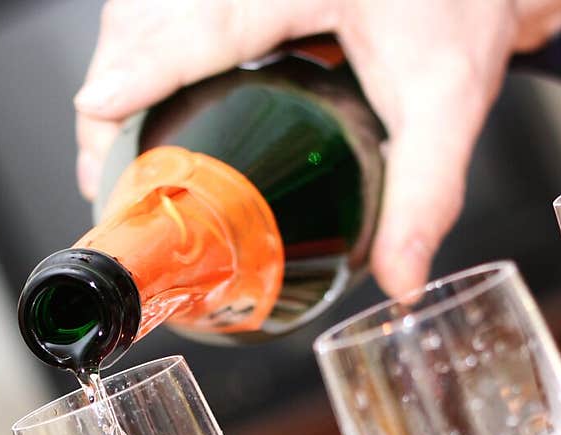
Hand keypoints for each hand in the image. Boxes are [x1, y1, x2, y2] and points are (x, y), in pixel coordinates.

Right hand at [75, 0, 560, 296]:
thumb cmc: (459, 9)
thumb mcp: (449, 102)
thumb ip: (426, 195)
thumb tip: (401, 281)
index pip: (211, 20)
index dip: (147, 65)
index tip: (101, 105)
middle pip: (151, 10)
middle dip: (116, 84)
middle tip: (105, 168)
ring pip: (144, 2)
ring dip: (121, 65)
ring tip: (116, 142)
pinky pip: (161, 0)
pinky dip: (140, 45)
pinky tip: (140, 89)